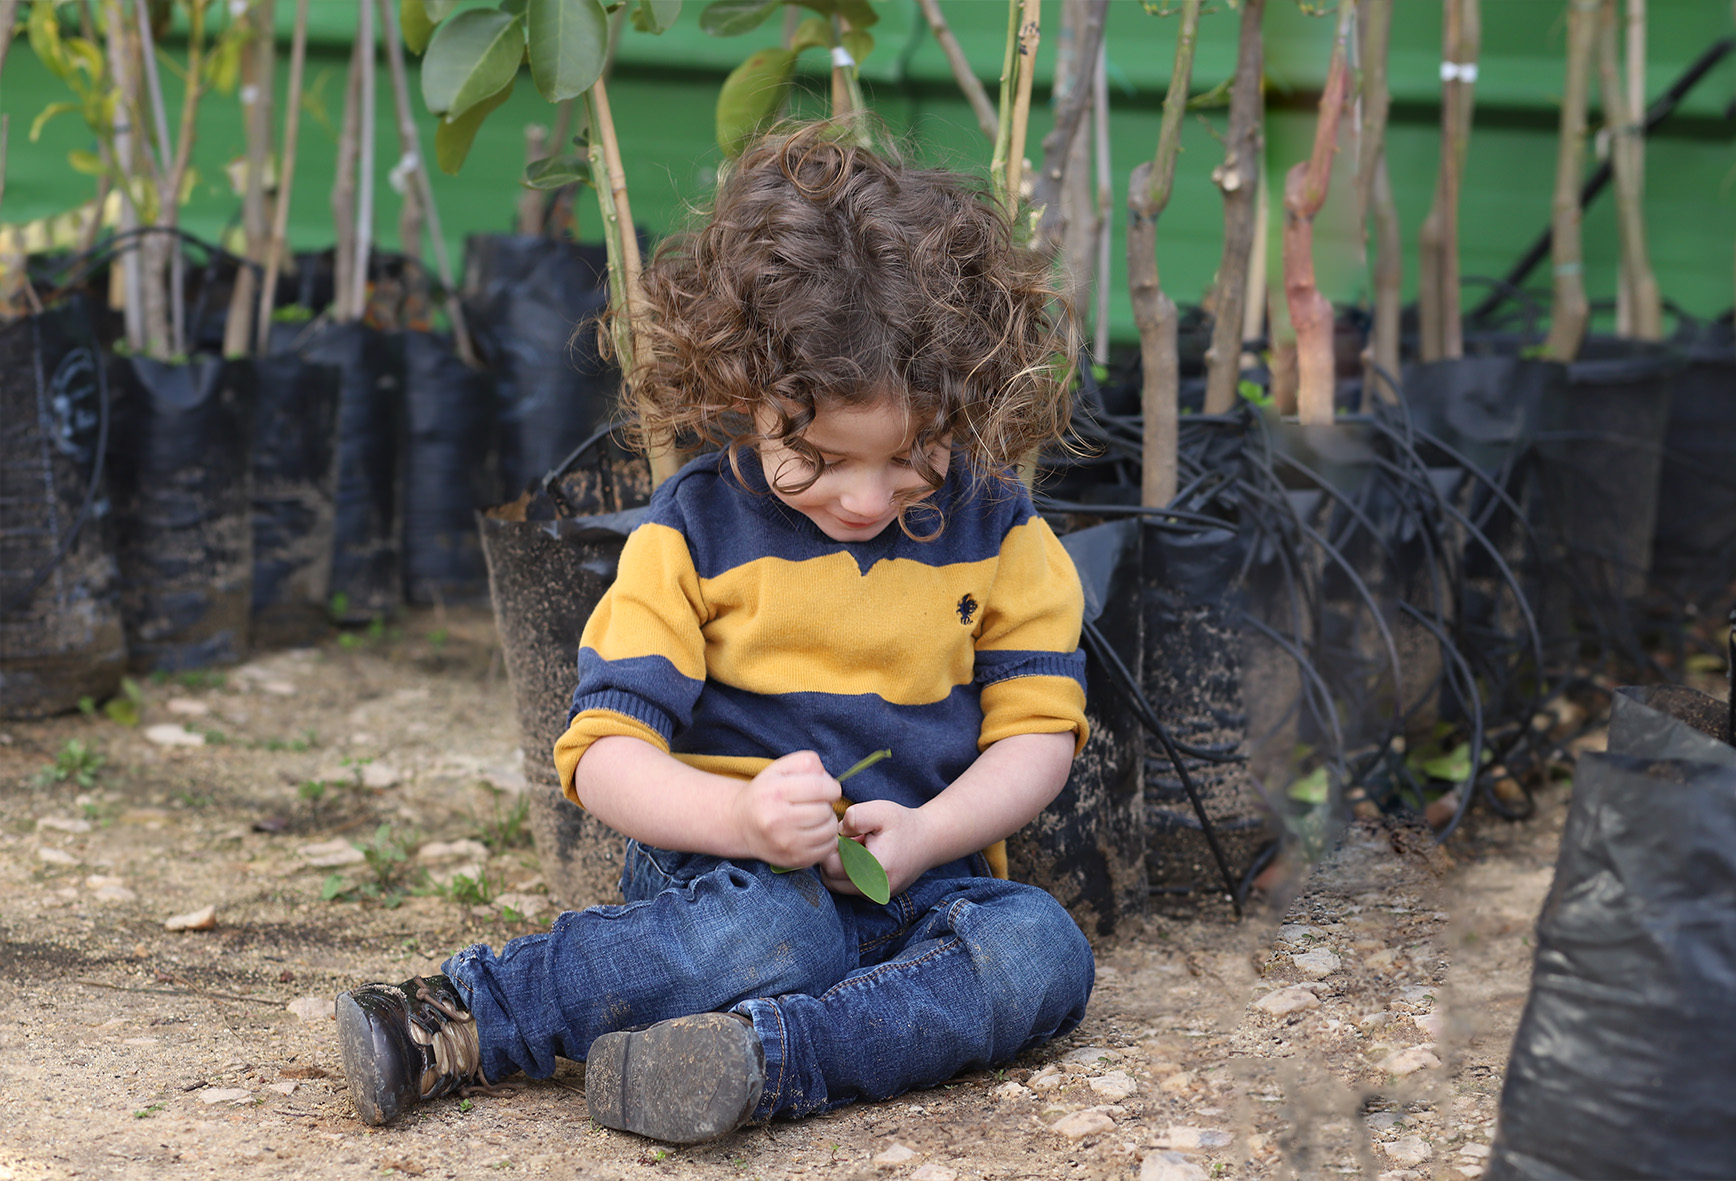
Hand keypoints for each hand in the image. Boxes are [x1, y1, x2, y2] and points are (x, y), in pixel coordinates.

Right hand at [732, 750, 840, 868]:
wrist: (741, 825)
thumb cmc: (766, 793)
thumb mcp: (780, 768)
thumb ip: (807, 763)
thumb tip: (830, 782)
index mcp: (775, 792)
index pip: (821, 788)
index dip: (832, 788)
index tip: (827, 790)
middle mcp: (778, 820)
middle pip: (826, 811)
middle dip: (827, 805)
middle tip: (815, 805)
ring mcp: (786, 843)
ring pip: (829, 830)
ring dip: (828, 822)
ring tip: (814, 818)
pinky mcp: (794, 859)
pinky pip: (827, 848)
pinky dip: (826, 839)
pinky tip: (813, 832)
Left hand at [824, 799, 932, 899]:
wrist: (930, 840)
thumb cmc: (903, 824)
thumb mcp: (880, 811)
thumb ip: (855, 817)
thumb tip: (838, 832)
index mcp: (874, 868)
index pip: (831, 867)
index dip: (831, 847)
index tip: (845, 834)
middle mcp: (875, 888)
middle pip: (831, 880)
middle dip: (834, 859)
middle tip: (852, 841)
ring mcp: (877, 895)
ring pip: (838, 886)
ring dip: (841, 868)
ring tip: (858, 849)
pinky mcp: (878, 897)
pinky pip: (850, 888)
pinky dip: (851, 874)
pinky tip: (865, 858)